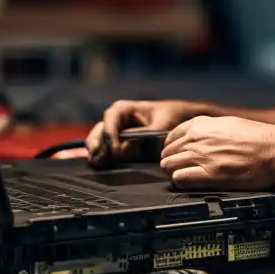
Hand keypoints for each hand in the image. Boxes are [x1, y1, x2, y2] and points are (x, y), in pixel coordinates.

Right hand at [83, 99, 208, 164]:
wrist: (177, 120)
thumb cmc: (169, 117)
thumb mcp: (160, 125)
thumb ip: (143, 136)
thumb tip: (124, 150)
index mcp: (123, 109)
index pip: (110, 119)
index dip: (110, 135)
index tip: (116, 150)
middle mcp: (115, 119)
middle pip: (99, 130)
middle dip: (97, 144)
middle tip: (99, 159)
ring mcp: (114, 131)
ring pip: (98, 140)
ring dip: (96, 152)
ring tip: (98, 163)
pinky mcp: (117, 143)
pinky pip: (104, 149)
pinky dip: (101, 156)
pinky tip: (101, 164)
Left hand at [160, 116, 274, 189]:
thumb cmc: (258, 138)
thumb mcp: (228, 123)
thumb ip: (208, 129)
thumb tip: (195, 136)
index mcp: (201, 125)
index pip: (170, 136)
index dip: (171, 147)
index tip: (176, 154)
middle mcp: (197, 139)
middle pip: (167, 152)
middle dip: (171, 161)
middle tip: (179, 168)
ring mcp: (202, 157)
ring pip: (169, 166)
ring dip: (174, 172)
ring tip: (183, 177)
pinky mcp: (209, 175)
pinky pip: (180, 178)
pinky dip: (181, 181)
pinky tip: (189, 182)